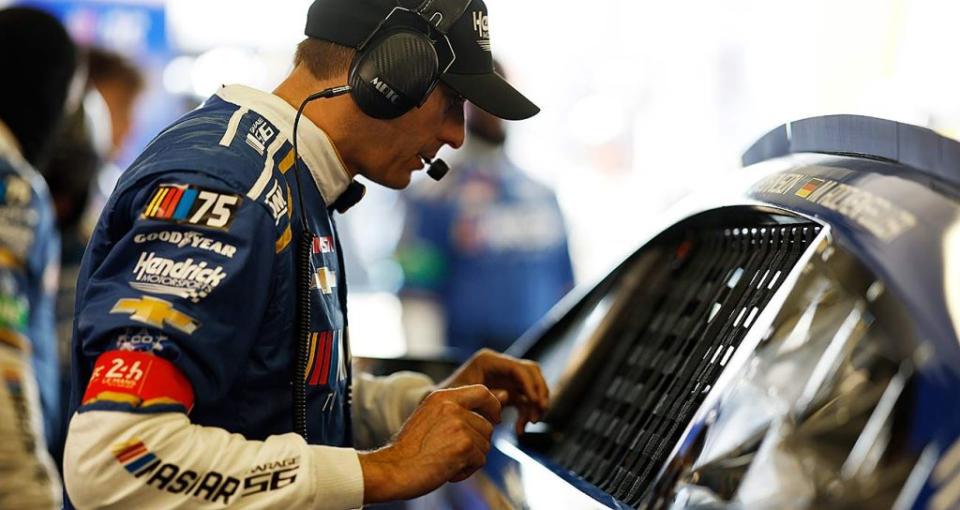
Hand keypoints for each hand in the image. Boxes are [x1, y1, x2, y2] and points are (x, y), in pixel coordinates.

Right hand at [359, 384, 501, 502]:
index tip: (492, 418)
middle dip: (477, 443)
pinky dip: (467, 470)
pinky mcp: (464, 446)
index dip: (493, 406)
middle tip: (453, 452)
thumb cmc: (410, 448)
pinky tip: (448, 470)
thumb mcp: (431, 417)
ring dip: (470, 458)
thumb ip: (462, 408)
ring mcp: (459, 425)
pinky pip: (480, 460)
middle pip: (487, 425)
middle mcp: (452, 407)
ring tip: (447, 460)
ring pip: (485, 444)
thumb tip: (503, 396)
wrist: (394, 469)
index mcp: (442, 397)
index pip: (482, 391)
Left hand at [439, 349, 548, 435]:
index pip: (518, 367)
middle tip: (539, 412)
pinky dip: (527, 413)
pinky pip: (526, 400)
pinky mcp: (508, 391)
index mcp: (487, 361)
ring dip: (536, 404)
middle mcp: (499, 366)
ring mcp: (504, 378)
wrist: (439, 409)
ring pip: (532, 386)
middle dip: (539, 392)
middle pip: (531, 372)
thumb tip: (506, 396)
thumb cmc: (445, 401)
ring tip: (531, 422)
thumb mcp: (460, 397)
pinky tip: (520, 429)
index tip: (535, 402)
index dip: (530, 384)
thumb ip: (482, 396)